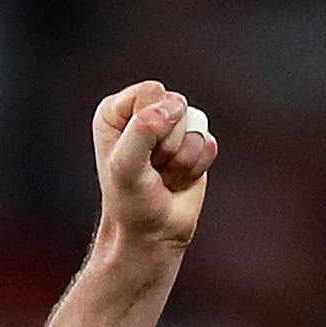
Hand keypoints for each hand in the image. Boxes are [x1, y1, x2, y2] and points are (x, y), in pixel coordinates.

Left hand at [89, 80, 217, 253]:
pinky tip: (178, 179)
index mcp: (117, 111)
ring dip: (181, 159)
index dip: (151, 124)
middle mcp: (144, 114)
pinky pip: (208, 143)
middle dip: (168, 144)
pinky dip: (195, 168)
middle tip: (153, 168)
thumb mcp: (125, 165)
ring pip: (194, 126)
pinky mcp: (194, 144)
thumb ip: (142, 131)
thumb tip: (173, 107)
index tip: (138, 154)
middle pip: (176, 105)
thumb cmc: (130, 201)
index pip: (150, 92)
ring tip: (163, 175)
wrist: (151, 234)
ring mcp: (171, 129)